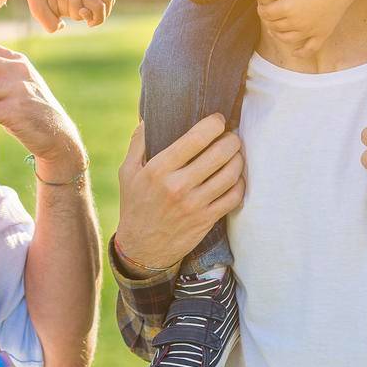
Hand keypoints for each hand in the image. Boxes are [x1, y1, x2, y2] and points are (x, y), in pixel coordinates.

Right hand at [114, 117, 244, 272]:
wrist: (142, 248)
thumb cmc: (135, 204)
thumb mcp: (127, 172)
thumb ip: (138, 143)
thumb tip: (149, 118)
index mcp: (159, 170)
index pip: (195, 139)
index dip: (213, 124)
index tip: (218, 120)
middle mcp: (178, 186)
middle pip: (219, 154)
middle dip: (231, 139)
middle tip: (231, 135)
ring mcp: (195, 205)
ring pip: (230, 174)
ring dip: (238, 159)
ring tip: (236, 153)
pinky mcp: (206, 220)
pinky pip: (234, 197)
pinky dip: (240, 183)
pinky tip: (235, 177)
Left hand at [257, 0, 353, 52]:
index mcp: (286, 7)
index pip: (266, 14)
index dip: (261, 9)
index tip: (262, 5)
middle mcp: (296, 22)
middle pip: (275, 26)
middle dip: (268, 21)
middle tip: (268, 15)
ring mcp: (309, 30)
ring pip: (287, 38)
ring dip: (277, 35)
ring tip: (274, 30)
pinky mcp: (322, 34)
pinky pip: (310, 49)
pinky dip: (301, 53)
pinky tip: (295, 53)